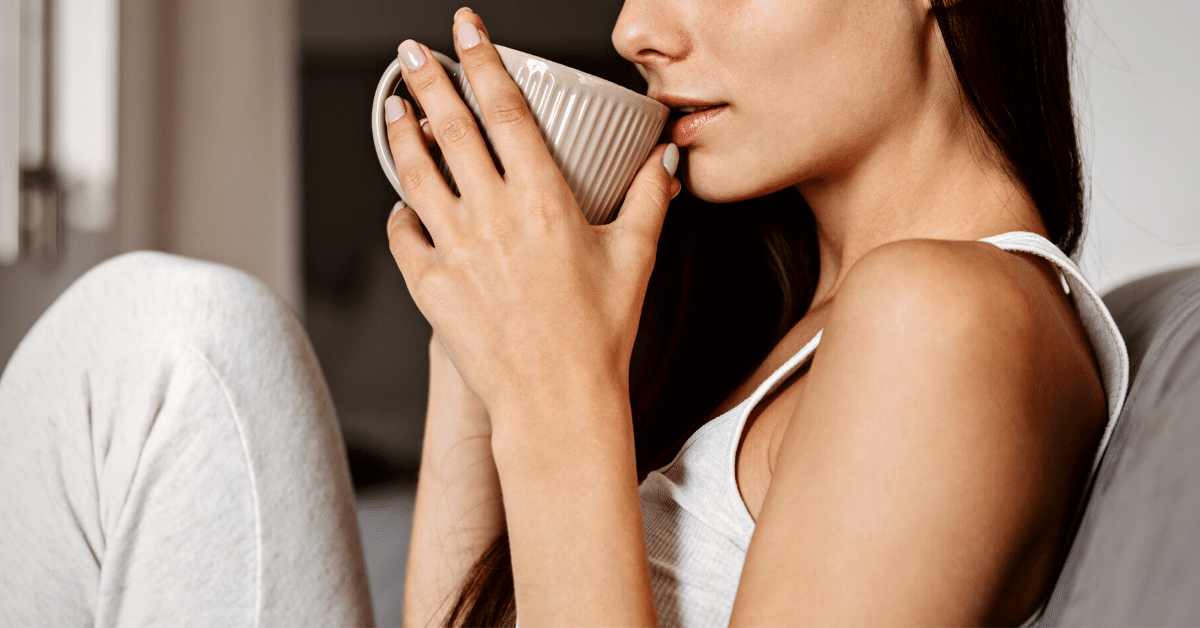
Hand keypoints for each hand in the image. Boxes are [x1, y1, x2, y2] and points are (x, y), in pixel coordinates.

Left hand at [384, 9, 679, 421]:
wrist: (556, 402)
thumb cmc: (599, 336)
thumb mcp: (636, 258)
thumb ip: (651, 201)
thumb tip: (665, 161)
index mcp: (543, 200)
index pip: (504, 110)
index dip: (482, 61)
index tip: (464, 30)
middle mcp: (492, 216)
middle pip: (450, 129)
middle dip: (428, 80)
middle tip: (410, 52)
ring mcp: (456, 250)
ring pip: (416, 174)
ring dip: (402, 134)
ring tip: (394, 107)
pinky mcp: (431, 287)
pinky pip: (404, 237)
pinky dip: (400, 215)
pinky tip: (403, 205)